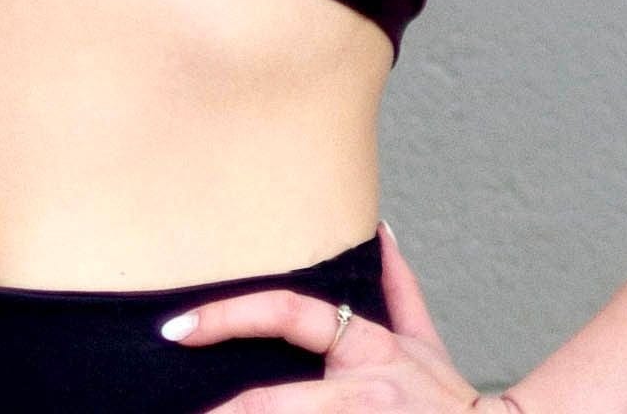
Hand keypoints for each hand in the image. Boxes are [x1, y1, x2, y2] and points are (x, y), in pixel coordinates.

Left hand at [162, 221, 519, 411]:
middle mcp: (361, 392)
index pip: (287, 313)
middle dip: (223, 413)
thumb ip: (398, 289)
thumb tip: (380, 231)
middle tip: (179, 412)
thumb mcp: (424, 343)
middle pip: (273, 403)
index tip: (178, 326)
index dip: (229, 315)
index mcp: (366, 348)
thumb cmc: (448, 401)